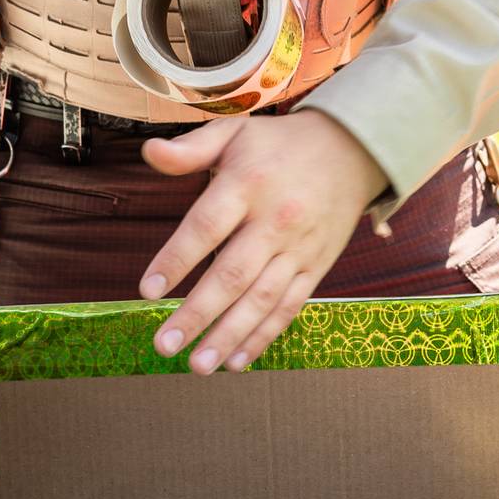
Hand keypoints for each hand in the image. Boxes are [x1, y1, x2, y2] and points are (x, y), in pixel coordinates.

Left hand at [138, 111, 386, 374]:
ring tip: (197, 365)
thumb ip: (191, 148)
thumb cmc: (277, 145)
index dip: (177, 260)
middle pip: (233, 274)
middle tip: (164, 345)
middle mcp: (275, 220)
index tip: (147, 291)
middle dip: (198, 314)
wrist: (350, 150)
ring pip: (262, 299)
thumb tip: (148, 151)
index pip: (207, 227)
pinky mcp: (316, 266)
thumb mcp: (235, 133)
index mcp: (248, 185)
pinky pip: (289, 307)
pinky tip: (236, 361)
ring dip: (229, 335)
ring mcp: (299, 248)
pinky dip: (263, 336)